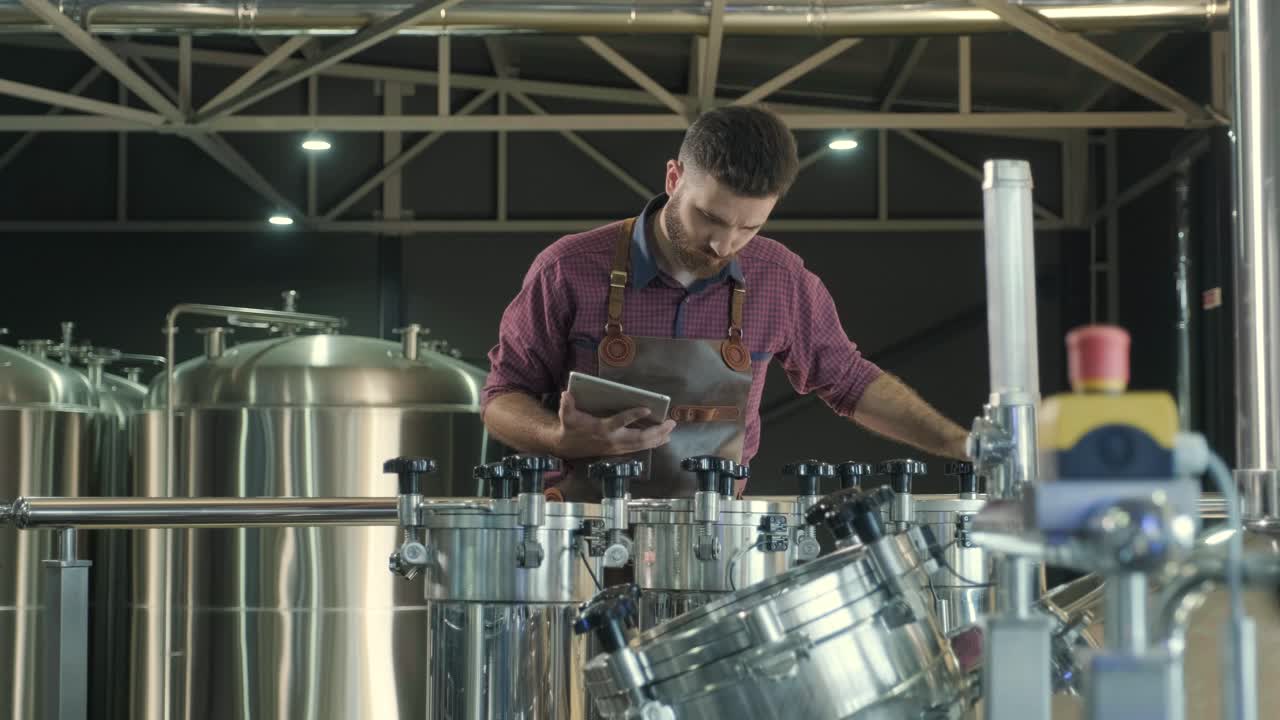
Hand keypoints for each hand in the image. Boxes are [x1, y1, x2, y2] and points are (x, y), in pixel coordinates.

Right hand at [552, 390, 675, 458]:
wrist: (567, 446)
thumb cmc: (570, 427)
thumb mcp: (567, 415)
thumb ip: (567, 405)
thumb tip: (566, 394)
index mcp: (603, 428)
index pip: (620, 421)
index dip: (633, 416)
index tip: (647, 409)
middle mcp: (613, 439)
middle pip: (639, 438)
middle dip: (656, 431)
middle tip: (670, 423)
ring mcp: (617, 447)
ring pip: (642, 445)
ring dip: (658, 438)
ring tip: (671, 430)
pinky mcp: (619, 449)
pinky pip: (639, 448)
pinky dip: (653, 443)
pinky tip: (663, 439)